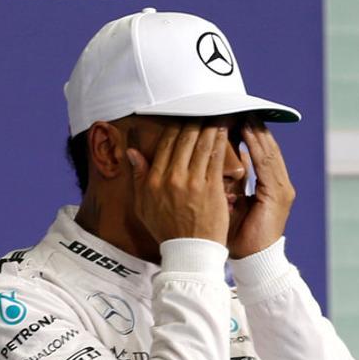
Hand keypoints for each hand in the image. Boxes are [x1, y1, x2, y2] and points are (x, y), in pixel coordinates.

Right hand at [126, 122, 228, 245]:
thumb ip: (138, 177)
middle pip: (184, 139)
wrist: (188, 250)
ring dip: (211, 125)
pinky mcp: (210, 187)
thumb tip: (133, 153)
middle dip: (196, 120)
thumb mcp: (143, 205)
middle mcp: (170, 178)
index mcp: (153, 181)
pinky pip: (216, 157)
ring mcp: (192, 182)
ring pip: (202, 144)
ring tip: (218, 114)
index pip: (166, 144)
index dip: (177, 126)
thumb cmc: (167, 229)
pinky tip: (225, 130)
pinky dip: (221, 140)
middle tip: (205, 108)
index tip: (185, 116)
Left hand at [227, 120, 294, 257]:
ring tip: (241, 113)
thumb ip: (221, 185)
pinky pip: (269, 164)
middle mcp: (276, 182)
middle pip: (262, 146)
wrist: (252, 260)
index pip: (253, 152)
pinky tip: (249, 133)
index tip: (224, 117)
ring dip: (255, 131)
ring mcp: (280, 186)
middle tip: (233, 107)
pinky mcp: (280, 193)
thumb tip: (204, 165)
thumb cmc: (233, 235)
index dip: (241, 134)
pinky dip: (259, 147)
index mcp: (265, 185)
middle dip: (249, 126)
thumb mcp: (225, 205)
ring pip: (267, 151)